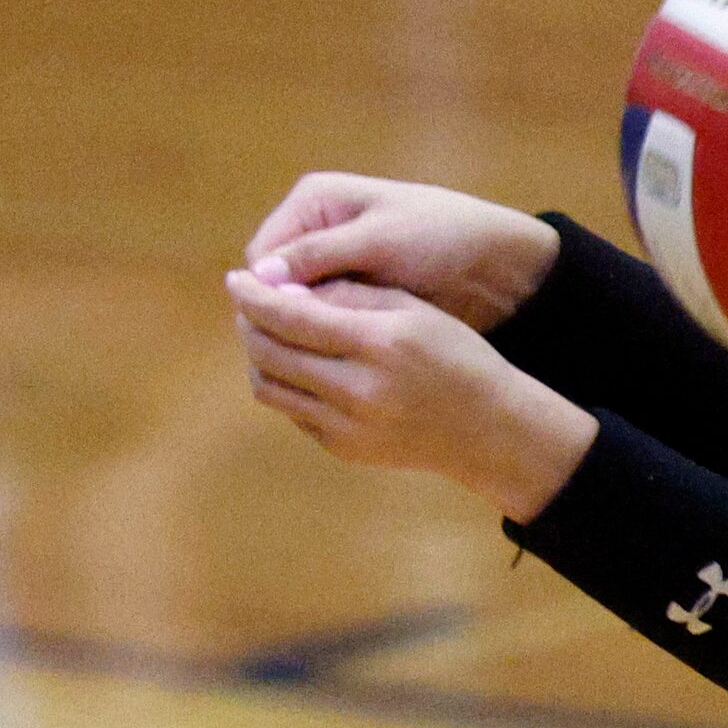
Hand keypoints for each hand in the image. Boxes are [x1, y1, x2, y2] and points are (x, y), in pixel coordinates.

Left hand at [227, 271, 597, 520]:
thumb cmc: (456, 357)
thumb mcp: (414, 310)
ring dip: (259, 356)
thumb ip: (348, 296)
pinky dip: (286, 384)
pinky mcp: (345, 449)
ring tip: (270, 335)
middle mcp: (359, 390)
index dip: (253, 296)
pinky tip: (302, 368)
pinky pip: (293, 411)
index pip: (289, 316)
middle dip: (248, 322)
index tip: (237, 279)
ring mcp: (349, 426)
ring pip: (268, 386)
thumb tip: (283, 289)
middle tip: (249, 304)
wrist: (489, 430)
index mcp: (379, 344)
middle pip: (268, 352)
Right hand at [244, 172, 561, 330]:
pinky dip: (330, 336)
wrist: (499, 263)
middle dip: (287, 312)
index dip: (269, 291)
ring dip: (308, 329)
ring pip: (298, 306)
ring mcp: (335, 265)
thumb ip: (322, 254)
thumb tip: (262, 275)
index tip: (289, 324)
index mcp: (314, 202)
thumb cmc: (443, 235)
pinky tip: (341, 358)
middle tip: (309, 348)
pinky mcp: (355, 295)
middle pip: (276, 282)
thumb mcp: (381, 240)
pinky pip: (325, 320)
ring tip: (327, 356)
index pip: (263, 253)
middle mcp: (315, 231)